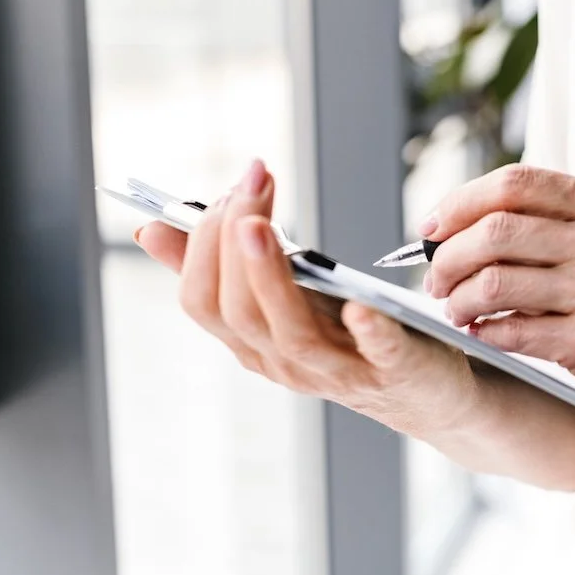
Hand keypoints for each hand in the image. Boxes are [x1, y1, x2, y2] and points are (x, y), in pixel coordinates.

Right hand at [135, 160, 480, 438]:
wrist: (425, 391)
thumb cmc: (349, 337)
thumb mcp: (283, 300)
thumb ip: (224, 270)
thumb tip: (149, 230)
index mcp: (253, 343)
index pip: (202, 301)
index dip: (203, 246)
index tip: (228, 189)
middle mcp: (286, 363)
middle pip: (239, 312)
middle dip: (233, 243)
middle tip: (248, 184)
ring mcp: (339, 372)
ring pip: (289, 335)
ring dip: (269, 278)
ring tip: (260, 227)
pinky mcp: (394, 369)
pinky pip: (376, 353)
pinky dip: (366, 329)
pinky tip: (358, 303)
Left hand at [423, 164, 574, 443]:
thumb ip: (560, 222)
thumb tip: (466, 221)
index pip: (518, 183)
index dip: (462, 200)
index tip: (432, 225)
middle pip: (496, 229)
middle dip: (447, 254)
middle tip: (434, 276)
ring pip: (495, 281)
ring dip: (457, 297)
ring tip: (453, 307)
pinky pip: (511, 330)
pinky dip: (482, 331)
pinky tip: (480, 332)